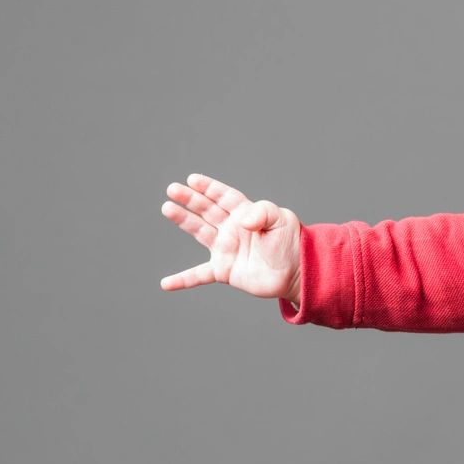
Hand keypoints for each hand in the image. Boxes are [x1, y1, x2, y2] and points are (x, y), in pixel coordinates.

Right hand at [158, 172, 301, 300]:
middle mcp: (232, 229)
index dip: (209, 187)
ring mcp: (226, 249)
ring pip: (200, 232)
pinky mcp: (224, 270)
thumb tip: (243, 220)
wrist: (296, 271)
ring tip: (167, 207)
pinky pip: (199, 275)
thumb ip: (263, 212)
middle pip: (207, 210)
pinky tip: (167, 283)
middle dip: (190, 199)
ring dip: (183, 220)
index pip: (223, 196)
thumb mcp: (282, 220)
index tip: (192, 179)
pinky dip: (183, 280)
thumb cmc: (290, 242)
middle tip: (172, 189)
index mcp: (245, 213)